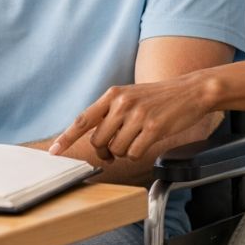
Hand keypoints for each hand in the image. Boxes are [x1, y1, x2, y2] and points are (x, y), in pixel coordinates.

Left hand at [49, 78, 212, 160]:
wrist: (190, 91)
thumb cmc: (158, 98)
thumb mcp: (129, 97)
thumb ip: (109, 113)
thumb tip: (93, 139)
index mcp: (112, 94)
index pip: (82, 119)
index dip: (66, 137)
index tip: (53, 151)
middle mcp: (122, 104)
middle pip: (98, 141)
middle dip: (105, 150)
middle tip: (116, 147)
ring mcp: (137, 116)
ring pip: (116, 150)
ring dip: (124, 151)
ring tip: (137, 137)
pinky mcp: (153, 128)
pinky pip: (133, 153)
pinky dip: (138, 153)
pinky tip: (147, 141)